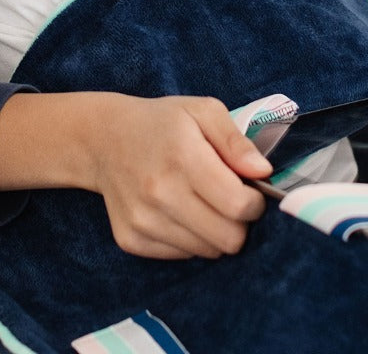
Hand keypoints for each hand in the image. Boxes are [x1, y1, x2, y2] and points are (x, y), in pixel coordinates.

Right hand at [83, 95, 271, 259]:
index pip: (238, 206)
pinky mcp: (131, 239)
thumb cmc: (162, 123)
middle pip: (228, 239)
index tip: (249, 191)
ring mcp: (142, 220)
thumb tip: (262, 173)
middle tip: (228, 199)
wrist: (104, 139)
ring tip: (200, 201)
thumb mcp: (203, 111)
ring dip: (214, 232)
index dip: (255, 203)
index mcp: (182, 157)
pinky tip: (178, 210)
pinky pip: (181, 256)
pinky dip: (189, 239)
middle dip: (239, 223)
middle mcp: (159, 193)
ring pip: (207, 252)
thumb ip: (236, 141)